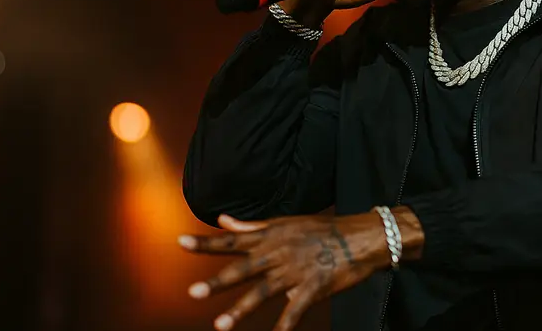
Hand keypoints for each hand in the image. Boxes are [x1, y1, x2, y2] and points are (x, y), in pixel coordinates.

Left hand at [179, 212, 390, 330]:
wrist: (361, 237)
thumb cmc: (321, 229)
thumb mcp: (285, 223)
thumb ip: (251, 225)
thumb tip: (223, 220)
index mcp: (270, 236)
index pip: (232, 240)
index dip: (206, 242)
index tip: (180, 242)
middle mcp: (279, 253)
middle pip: (243, 269)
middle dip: (218, 281)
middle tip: (192, 292)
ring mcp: (296, 270)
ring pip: (263, 292)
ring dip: (241, 309)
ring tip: (220, 325)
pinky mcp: (314, 286)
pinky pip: (295, 309)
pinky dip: (285, 324)